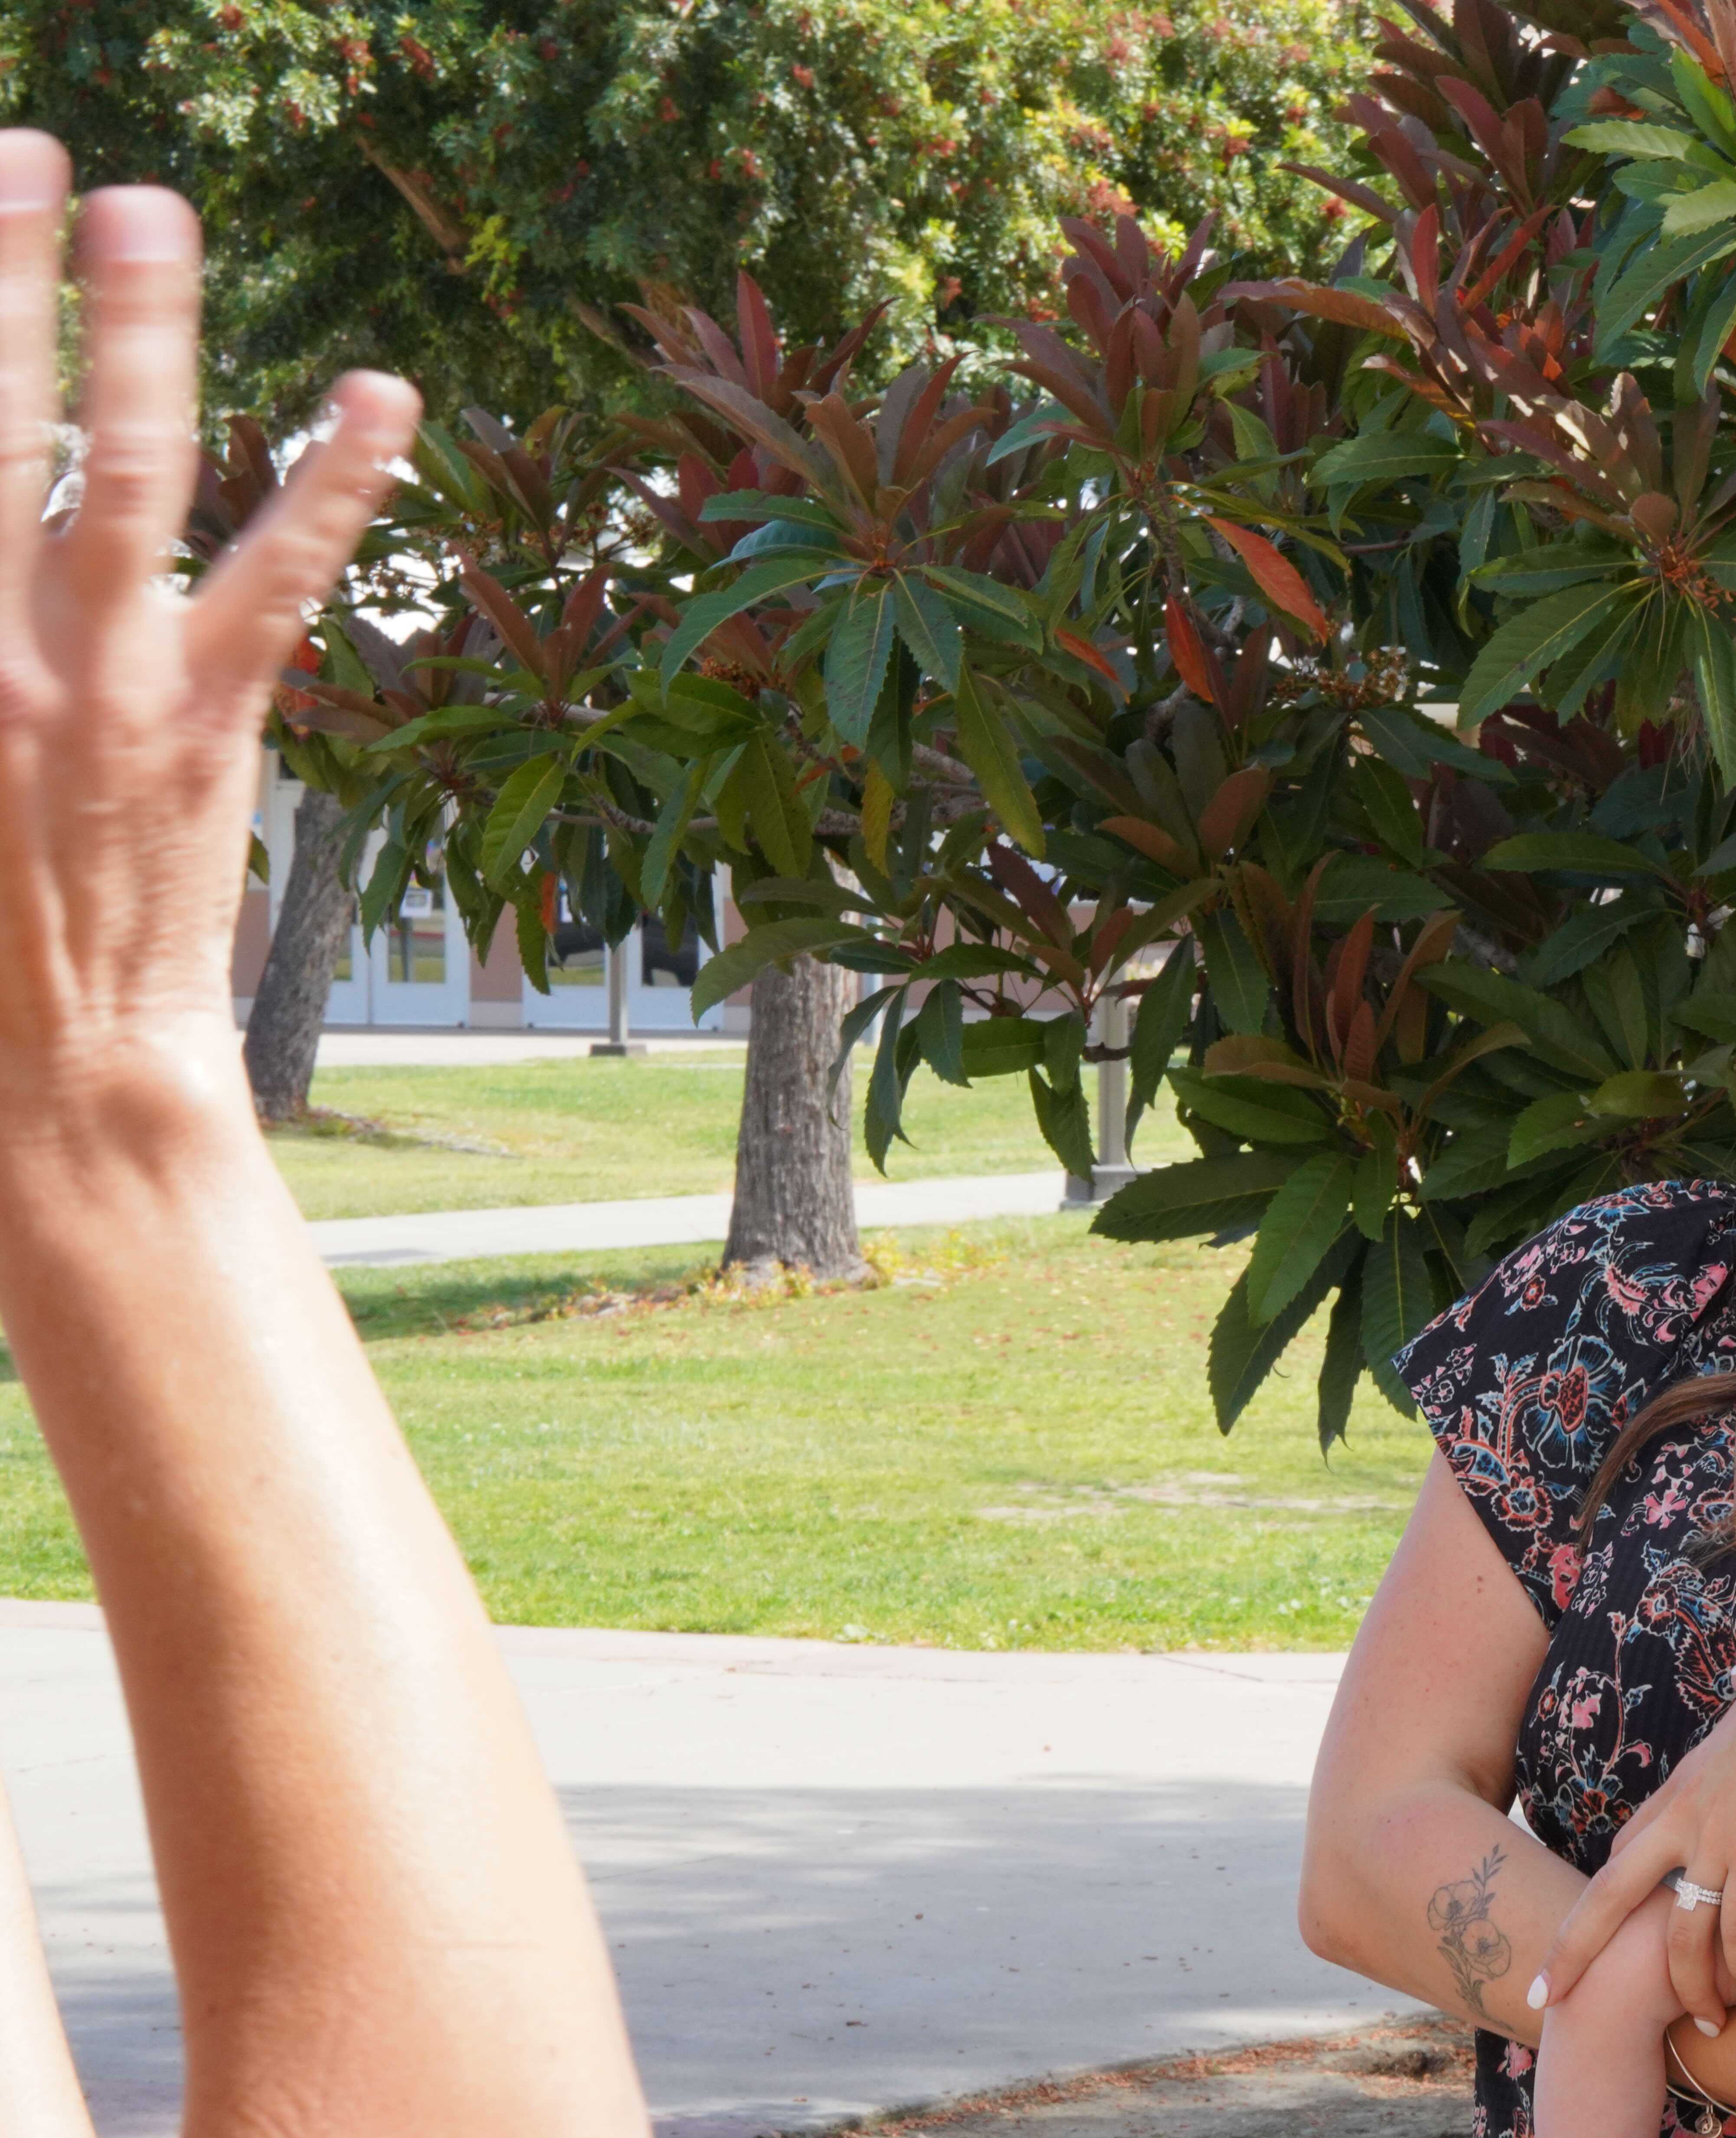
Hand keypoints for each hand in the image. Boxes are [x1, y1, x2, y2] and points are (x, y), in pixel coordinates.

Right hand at [0, 147, 416, 1085]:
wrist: (44, 1071)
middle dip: (2, 281)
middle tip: (34, 155)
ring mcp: (100, 681)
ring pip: (118, 463)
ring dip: (142, 328)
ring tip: (155, 207)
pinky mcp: (207, 725)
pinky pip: (283, 577)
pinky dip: (338, 480)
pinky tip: (385, 394)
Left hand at [1530, 1613, 1735, 2027]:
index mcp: (1682, 1787)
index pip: (1626, 1855)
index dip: (1600, 1902)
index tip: (1579, 1940)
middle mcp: (1685, 1816)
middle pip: (1610, 1897)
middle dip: (1573, 1951)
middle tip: (1546, 2000)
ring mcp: (1717, 1837)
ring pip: (1683, 1933)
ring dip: (1691, 1985)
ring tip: (1707, 2023)